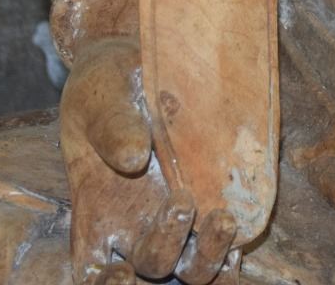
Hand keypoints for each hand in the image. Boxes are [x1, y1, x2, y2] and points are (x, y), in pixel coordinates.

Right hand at [60, 36, 241, 283]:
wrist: (138, 70)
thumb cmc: (107, 90)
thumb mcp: (101, 100)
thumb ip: (113, 127)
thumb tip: (134, 157)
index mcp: (97, 216)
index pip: (94, 271)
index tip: (120, 274)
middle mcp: (135, 229)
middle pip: (153, 266)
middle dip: (167, 246)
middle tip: (182, 202)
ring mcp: (174, 222)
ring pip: (191, 269)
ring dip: (209, 257)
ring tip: (223, 220)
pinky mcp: (210, 205)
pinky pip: (219, 247)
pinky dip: (229, 255)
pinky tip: (240, 237)